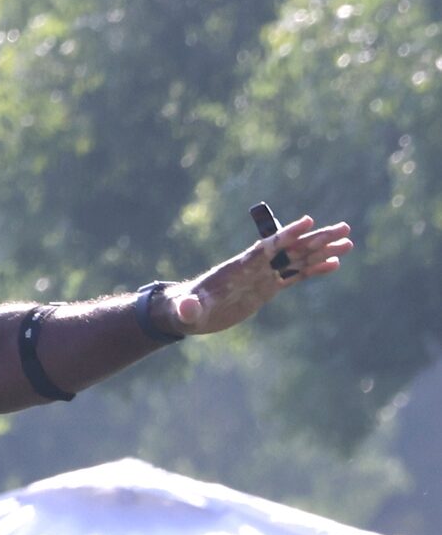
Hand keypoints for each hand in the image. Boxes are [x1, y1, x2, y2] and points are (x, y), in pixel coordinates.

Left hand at [160, 213, 353, 338]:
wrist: (187, 313)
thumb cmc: (184, 310)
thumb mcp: (185, 311)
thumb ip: (188, 309)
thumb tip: (187, 310)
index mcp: (240, 267)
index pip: (268, 246)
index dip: (287, 234)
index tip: (309, 221)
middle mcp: (256, 267)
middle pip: (292, 248)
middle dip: (317, 239)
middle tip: (345, 228)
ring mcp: (264, 276)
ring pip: (298, 259)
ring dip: (323, 251)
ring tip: (349, 242)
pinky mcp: (267, 288)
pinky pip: (295, 276)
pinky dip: (314, 270)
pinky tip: (334, 264)